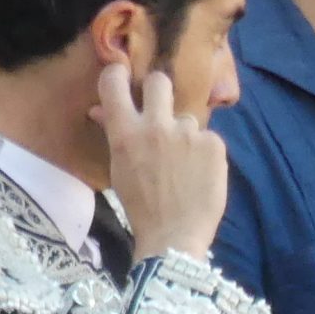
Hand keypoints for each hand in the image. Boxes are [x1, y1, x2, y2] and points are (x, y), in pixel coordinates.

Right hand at [90, 63, 228, 262]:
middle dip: (159, 91)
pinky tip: (200, 176)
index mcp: (125, 134)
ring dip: (184, 136)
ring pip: (187, 118)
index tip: (123, 78)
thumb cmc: (141, 208)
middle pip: (159, 82)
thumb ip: (114, 134)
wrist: (173, 238)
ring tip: (184, 167)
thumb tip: (100, 109)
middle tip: (161, 112)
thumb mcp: (119, 170)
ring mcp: (187, 133)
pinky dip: (204, 154)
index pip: (114, 82)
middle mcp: (155, 126)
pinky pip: (207, 138)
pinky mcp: (214, 144)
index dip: (118, 75)